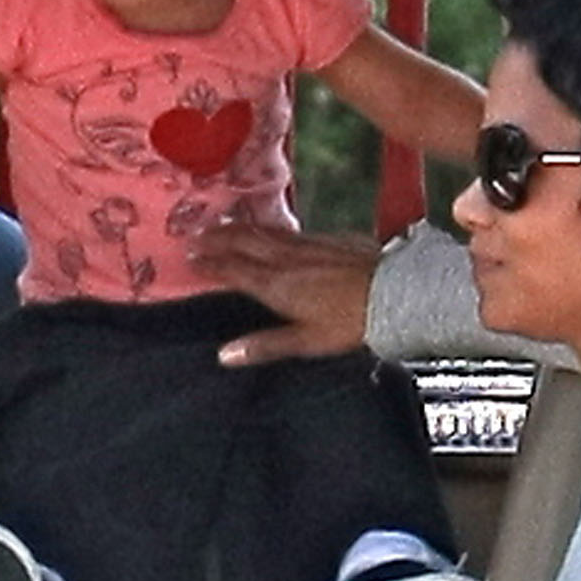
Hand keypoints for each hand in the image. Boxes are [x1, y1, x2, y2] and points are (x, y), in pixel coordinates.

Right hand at [191, 225, 380, 362]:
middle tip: (195, 235)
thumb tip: (226, 355)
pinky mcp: (325, 238)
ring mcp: (306, 245)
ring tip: (220, 225)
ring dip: (238, 228)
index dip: (209, 263)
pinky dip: (267, 227)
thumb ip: (263, 346)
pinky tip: (267, 229)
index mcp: (276, 285)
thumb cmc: (350, 322)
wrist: (390, 293)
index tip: (190, 259)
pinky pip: (286, 229)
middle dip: (216, 238)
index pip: (232, 270)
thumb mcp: (304, 342)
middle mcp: (286, 259)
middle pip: (242, 242)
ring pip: (263, 231)